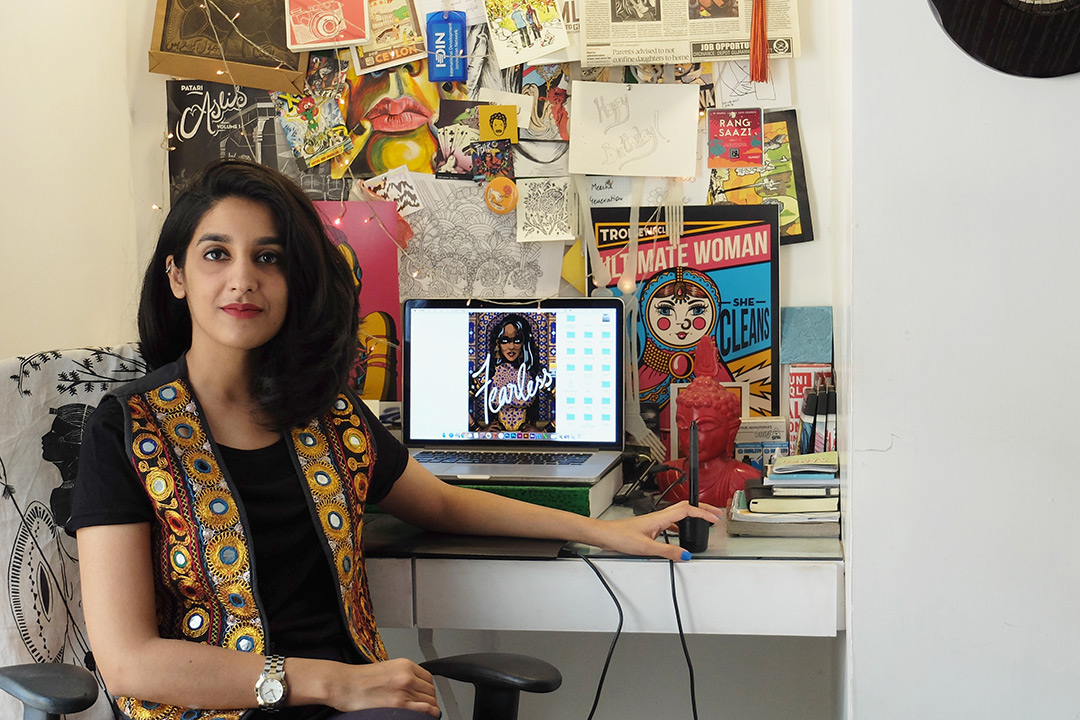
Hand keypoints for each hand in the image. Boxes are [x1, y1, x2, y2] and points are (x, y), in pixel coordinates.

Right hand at [332, 657, 439, 715]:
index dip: (429, 689)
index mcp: (405, 665)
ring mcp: (405, 691)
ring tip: (427, 713)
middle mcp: (407, 676)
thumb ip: (402, 674)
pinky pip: (424, 710)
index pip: (428, 678)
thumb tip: (412, 686)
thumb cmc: (359, 678)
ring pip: (430, 701)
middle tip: (426, 706)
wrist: (345, 684)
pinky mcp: (400, 705)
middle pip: (430, 690)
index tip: (427, 695)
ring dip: (430, 708)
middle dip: (430, 699)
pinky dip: (429, 714)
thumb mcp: (386, 668)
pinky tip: (428, 716)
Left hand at [595, 501, 722, 560]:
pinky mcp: (651, 526)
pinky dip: (681, 525)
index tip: (714, 518)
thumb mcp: (646, 547)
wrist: (605, 534)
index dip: (703, 512)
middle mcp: (659, 516)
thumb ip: (667, 551)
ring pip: (678, 514)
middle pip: (685, 507)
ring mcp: (655, 521)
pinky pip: (671, 523)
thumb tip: (685, 554)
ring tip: (703, 522)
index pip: (687, 510)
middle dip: (702, 509)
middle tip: (715, 514)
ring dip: (693, 516)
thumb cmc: (620, 536)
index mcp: (660, 518)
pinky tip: (680, 534)